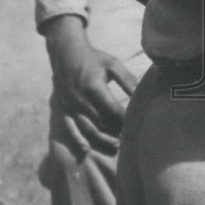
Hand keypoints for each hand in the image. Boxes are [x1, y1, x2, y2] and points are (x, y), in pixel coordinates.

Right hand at [45, 15, 136, 154]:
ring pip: (87, 129)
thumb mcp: (112, 64)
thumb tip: (140, 93)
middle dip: (116, 132)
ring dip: (101, 140)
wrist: (66, 54)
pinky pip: (70, 128)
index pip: (112, 110)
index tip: (136, 124)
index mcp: (93, 88)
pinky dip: (78, 140)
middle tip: (131, 139)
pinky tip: (86, 150)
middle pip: (101, 122)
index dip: (125, 119)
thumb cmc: (93, 59)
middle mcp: (80, 100)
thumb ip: (127, 79)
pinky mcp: (64, 109)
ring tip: (116, 146)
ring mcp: (71, 106)